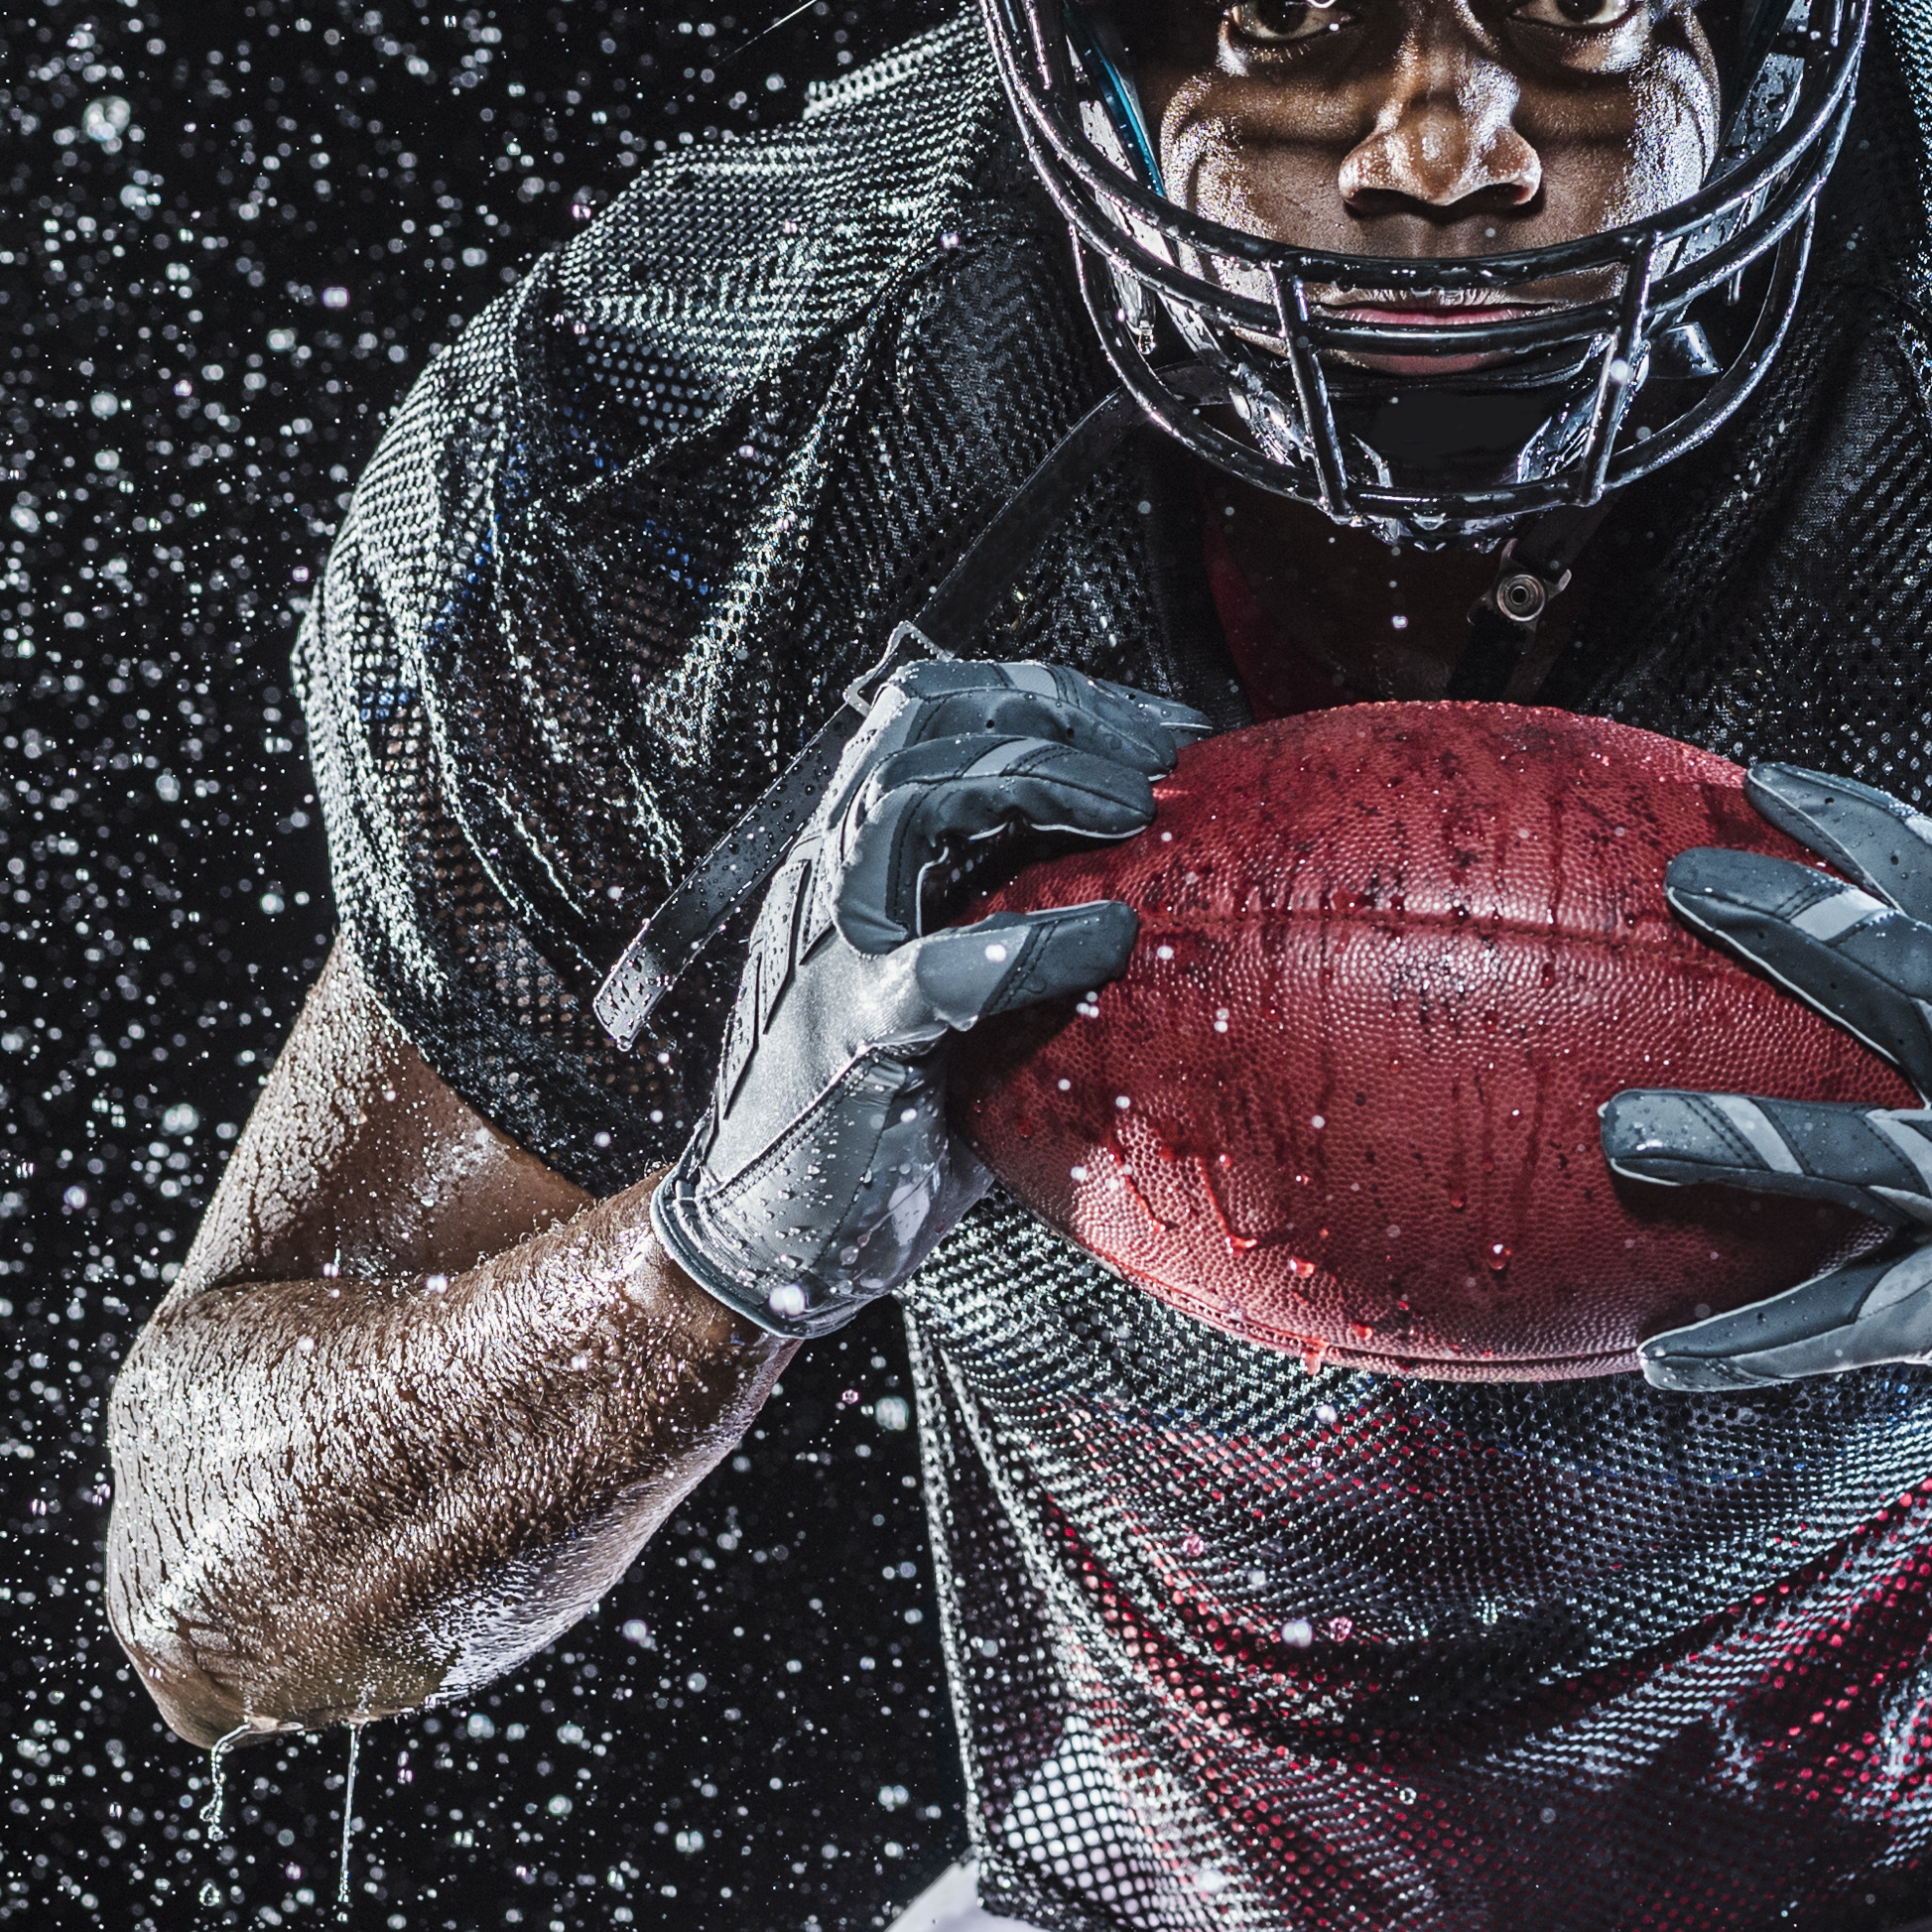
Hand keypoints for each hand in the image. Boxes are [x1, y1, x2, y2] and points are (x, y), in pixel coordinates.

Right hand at [652, 658, 1207, 1334]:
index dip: (1046, 692)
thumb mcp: (958, 993)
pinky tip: (1106, 940)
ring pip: (905, 801)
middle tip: (1160, 759)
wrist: (770, 1240)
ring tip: (1134, 814)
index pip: (930, 710)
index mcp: (855, 860)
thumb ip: (1018, 922)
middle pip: (919, 723)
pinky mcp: (846, 1039)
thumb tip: (1162, 887)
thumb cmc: (884, 1114)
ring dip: (1034, 783)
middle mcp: (828, 881)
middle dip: (1053, 716)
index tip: (1158, 723)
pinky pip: (935, 966)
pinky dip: (1029, 941)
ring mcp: (826, 952)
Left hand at [1607, 762, 1931, 1487]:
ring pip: (1862, 1152)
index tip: (1765, 782)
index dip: (1867, 829)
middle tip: (1685, 881)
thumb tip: (1827, 944)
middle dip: (1800, 920)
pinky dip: (1754, 1340)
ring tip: (1620, 1128)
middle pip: (1918, 976)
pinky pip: (1849, 1321)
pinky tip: (1666, 1356)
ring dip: (1734, 1137)